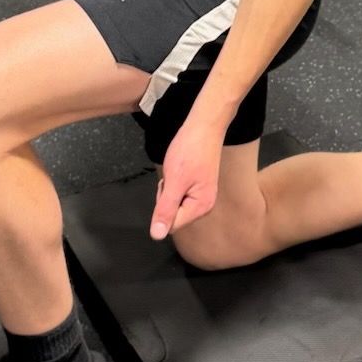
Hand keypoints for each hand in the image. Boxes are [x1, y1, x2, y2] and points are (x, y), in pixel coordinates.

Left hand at [150, 118, 223, 239]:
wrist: (204, 126)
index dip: (163, 206)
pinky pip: (178, 192)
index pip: (171, 225)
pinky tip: (181, 168)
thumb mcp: (173, 182)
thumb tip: (157, 235)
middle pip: (172, 215)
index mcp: (201, 207)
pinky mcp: (198, 187)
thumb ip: (165, 210)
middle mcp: (204, 205)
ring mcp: (202, 196)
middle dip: (166, 195)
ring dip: (170, 187)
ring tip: (178, 169)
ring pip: (174, 203)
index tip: (170, 186)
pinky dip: (174, 181)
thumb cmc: (191, 150)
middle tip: (174, 175)